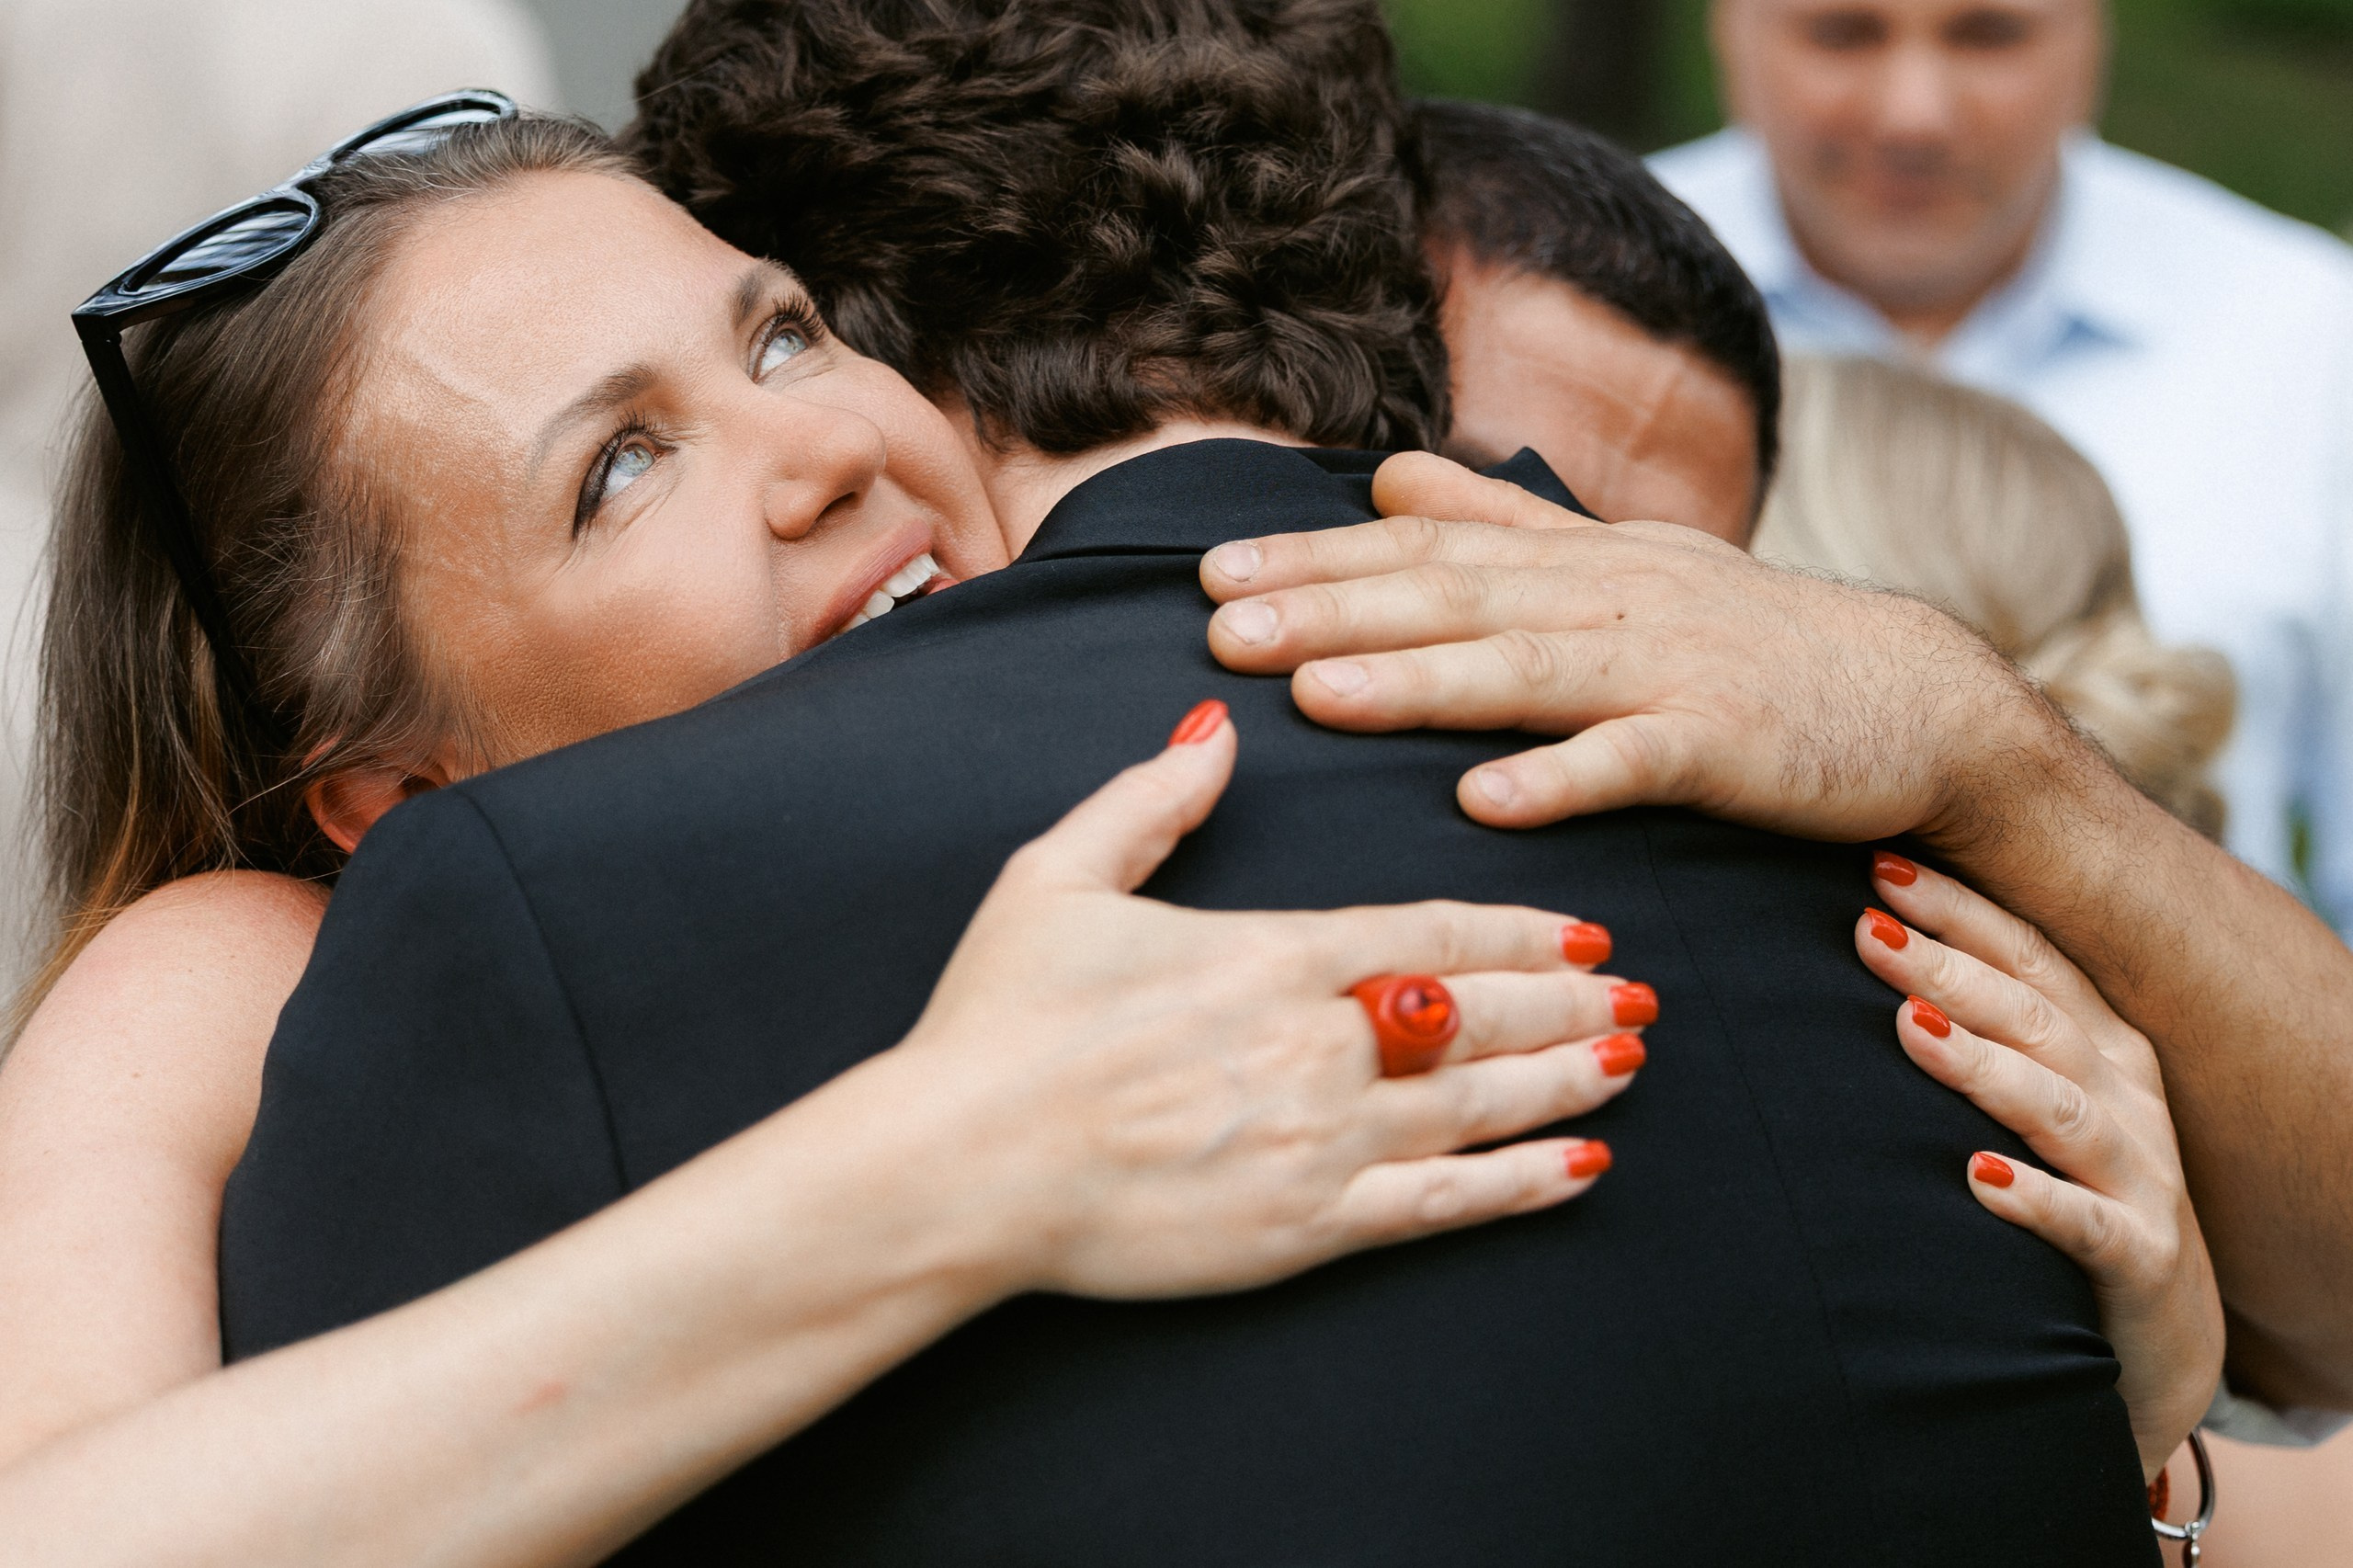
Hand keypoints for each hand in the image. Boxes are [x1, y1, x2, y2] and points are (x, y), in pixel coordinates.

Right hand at [890, 701, 1646, 1300]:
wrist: (954, 1168)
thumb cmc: (997, 1021)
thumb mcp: (1057, 877)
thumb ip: (1150, 801)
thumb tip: (1216, 730)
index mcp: (1269, 956)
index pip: (1431, 936)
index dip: (1520, 932)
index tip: (1582, 927)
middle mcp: (1316, 1046)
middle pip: (1479, 1017)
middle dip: (1569, 1001)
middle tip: (1639, 993)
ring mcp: (1318, 1144)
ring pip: (1479, 1107)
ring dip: (1565, 1080)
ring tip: (1629, 1060)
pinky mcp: (1301, 1231)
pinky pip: (1440, 1206)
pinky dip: (1519, 1185)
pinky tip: (1577, 1169)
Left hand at [1202, 451, 2078, 851]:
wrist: (1920, 697)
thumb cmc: (1750, 639)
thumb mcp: (1622, 562)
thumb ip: (1502, 523)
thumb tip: (1386, 474)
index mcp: (1576, 561)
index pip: (1426, 548)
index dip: (1317, 560)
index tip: (1212, 575)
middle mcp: (1610, 598)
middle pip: (1452, 598)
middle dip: (1328, 611)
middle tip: (1219, 630)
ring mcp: (1670, 667)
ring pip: (1524, 670)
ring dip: (1417, 682)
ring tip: (1315, 695)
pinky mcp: (1729, 744)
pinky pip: (1636, 760)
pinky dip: (1563, 777)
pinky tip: (1486, 801)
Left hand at [1855, 852, 2223, 1480]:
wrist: (2154, 1340)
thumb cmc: (2063, 1194)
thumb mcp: (2025, 1102)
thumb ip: (1969, 1028)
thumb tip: (1859, 939)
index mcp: (2095, 1043)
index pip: (2028, 956)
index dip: (1959, 910)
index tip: (1879, 867)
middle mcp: (2125, 1096)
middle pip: (2033, 1016)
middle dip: (1949, 968)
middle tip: (1865, 930)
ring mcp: (2141, 1176)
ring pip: (2059, 1107)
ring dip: (1983, 1066)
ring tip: (1910, 1031)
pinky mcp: (2142, 1258)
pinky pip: (2090, 1225)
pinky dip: (2036, 1199)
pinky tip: (1977, 1179)